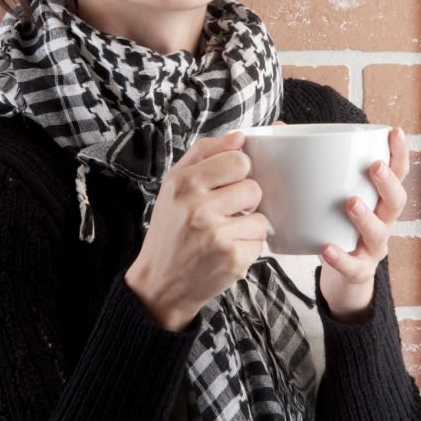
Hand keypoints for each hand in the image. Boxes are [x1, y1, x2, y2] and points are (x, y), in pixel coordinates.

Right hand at [124, 131, 266, 331]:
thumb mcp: (174, 184)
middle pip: (253, 188)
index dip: (238, 172)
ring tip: (224, 233)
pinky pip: (260, 242)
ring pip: (261, 217)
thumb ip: (205, 153)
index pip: (238, 160)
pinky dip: (247, 247)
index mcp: (183, 183)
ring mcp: (216, 235)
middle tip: (224, 213)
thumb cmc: (169, 230)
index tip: (226, 184)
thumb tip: (240, 136)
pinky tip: (225, 251)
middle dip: (244, 201)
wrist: (158, 284)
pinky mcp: (232, 259)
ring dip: (248, 226)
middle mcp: (197, 208)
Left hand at [318, 126, 408, 320]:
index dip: (399, 153)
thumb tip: (280, 129)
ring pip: (379, 233)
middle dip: (388, 182)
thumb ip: (313, 165)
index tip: (395, 132)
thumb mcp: (332, 197)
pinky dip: (341, 258)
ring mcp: (373, 248)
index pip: (398, 173)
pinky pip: (353, 266)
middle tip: (374, 166)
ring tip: (351, 203)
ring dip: (366, 217)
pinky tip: (327, 248)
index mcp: (380, 199)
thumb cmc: (337, 226)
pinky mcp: (358, 271)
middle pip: (396, 202)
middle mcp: (384, 222)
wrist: (344, 278)